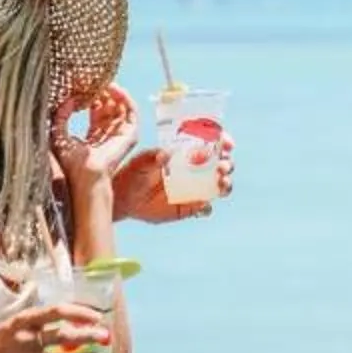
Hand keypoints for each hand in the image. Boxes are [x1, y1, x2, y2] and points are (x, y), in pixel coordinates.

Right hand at [0, 298, 114, 352]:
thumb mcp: (16, 323)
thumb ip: (40, 323)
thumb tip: (72, 321)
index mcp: (24, 320)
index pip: (57, 311)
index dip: (80, 312)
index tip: (96, 315)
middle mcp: (27, 339)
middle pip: (64, 335)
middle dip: (88, 335)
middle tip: (105, 335)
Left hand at [52, 85, 142, 192]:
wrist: (85, 176)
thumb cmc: (71, 164)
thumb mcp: (59, 134)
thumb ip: (61, 116)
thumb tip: (68, 99)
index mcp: (92, 137)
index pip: (95, 112)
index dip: (90, 98)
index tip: (83, 86)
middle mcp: (108, 135)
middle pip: (109, 108)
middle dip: (102, 93)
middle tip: (93, 81)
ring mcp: (120, 135)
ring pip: (121, 108)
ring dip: (114, 93)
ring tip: (104, 81)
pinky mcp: (129, 135)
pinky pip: (131, 112)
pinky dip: (125, 98)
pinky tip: (114, 88)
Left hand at [113, 131, 234, 223]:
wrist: (124, 198)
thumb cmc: (133, 172)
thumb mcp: (142, 161)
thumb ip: (154, 156)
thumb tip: (166, 154)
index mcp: (187, 153)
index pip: (213, 145)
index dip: (224, 143)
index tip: (228, 144)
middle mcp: (195, 170)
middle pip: (222, 166)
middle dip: (228, 165)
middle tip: (222, 168)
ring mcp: (194, 190)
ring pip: (219, 187)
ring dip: (225, 185)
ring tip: (220, 185)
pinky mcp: (189, 208)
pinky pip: (205, 209)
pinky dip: (207, 208)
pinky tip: (202, 206)